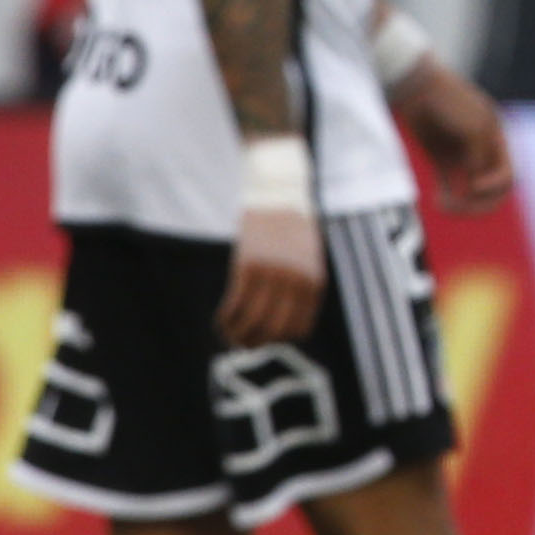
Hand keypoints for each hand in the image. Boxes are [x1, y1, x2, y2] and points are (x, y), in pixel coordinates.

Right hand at [219, 133, 321, 347]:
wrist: (279, 190)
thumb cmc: (293, 226)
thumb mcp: (309, 257)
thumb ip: (300, 286)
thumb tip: (284, 323)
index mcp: (314, 282)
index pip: (298, 328)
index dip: (278, 340)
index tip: (264, 340)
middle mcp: (296, 282)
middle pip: (274, 330)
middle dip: (255, 343)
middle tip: (240, 344)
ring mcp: (272, 274)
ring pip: (252, 321)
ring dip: (236, 335)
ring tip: (227, 335)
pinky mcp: (248, 265)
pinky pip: (235, 304)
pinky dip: (226, 318)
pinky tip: (220, 319)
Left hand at [392, 56, 511, 216]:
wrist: (417, 87)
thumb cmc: (450, 102)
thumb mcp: (474, 127)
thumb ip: (479, 156)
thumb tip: (474, 181)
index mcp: (498, 141)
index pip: (507, 176)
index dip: (494, 187)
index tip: (473, 186)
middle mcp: (483, 151)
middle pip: (493, 190)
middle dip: (479, 203)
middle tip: (459, 207)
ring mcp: (462, 156)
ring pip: (470, 191)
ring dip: (461, 203)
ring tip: (441, 203)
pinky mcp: (441, 159)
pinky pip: (450, 186)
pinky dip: (447, 196)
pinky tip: (436, 199)